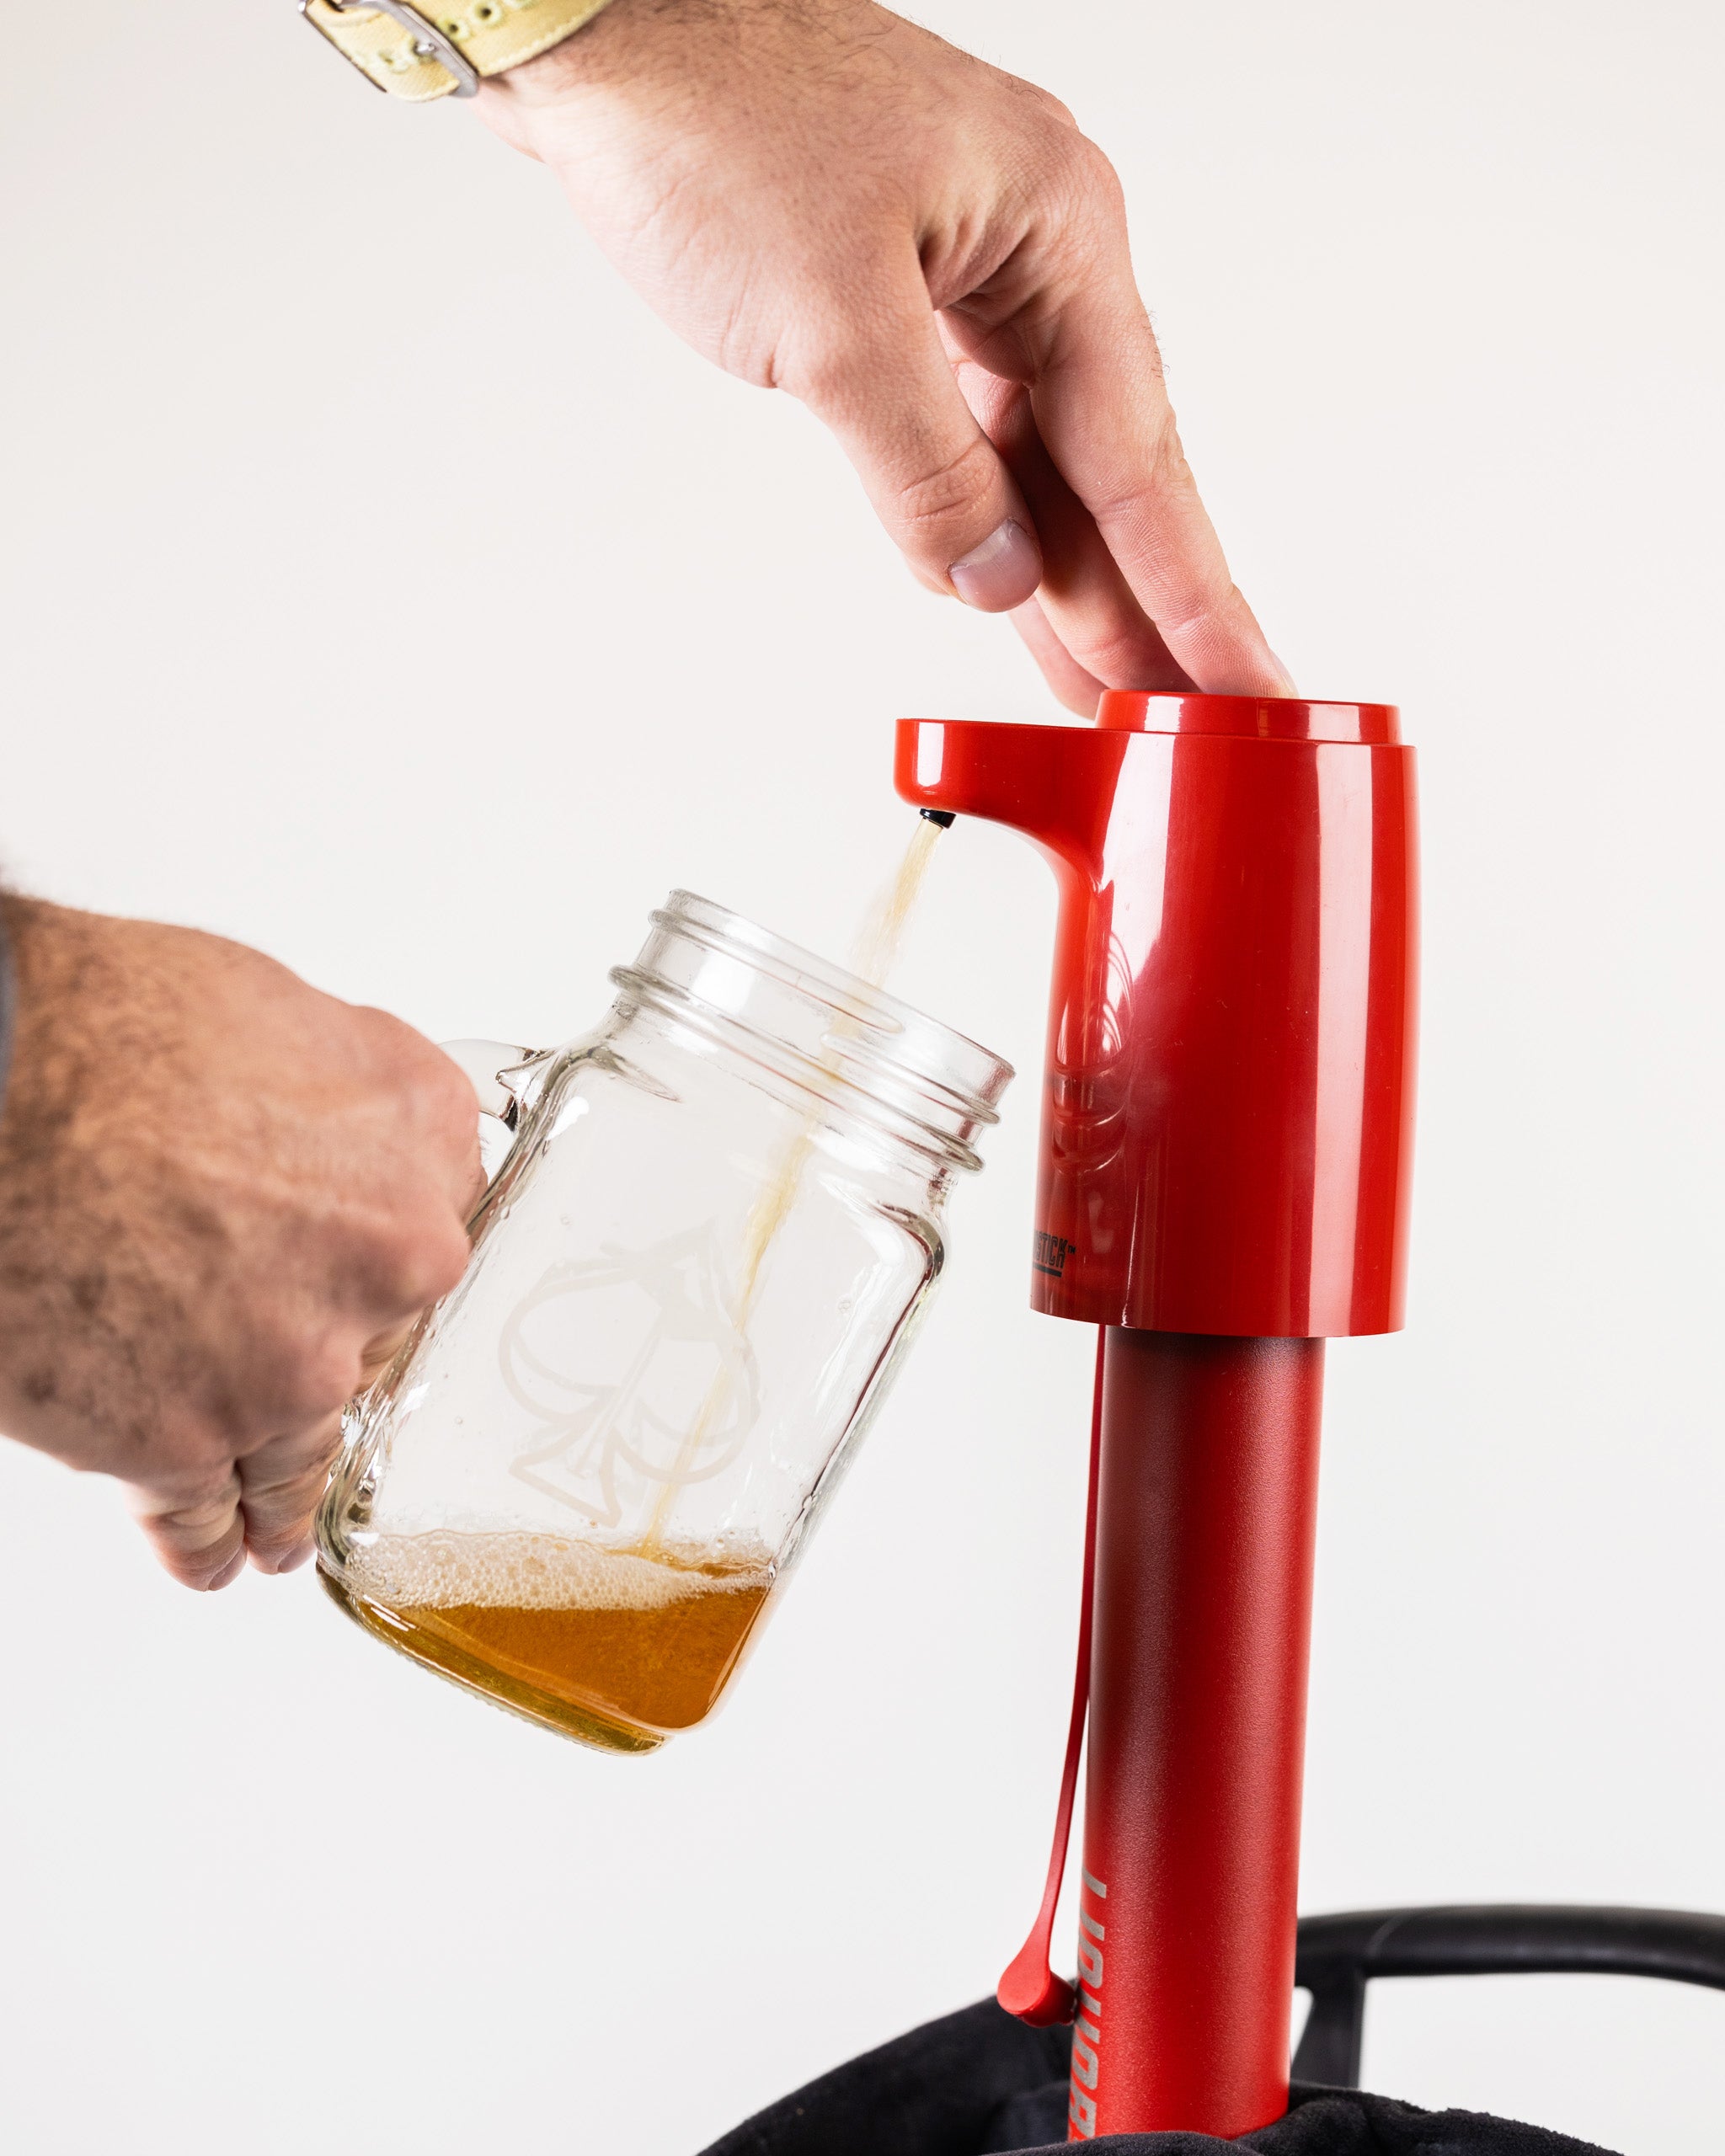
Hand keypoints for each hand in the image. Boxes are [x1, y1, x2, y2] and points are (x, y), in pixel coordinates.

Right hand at [0, 899, 482, 1589]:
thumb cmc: (105, 1028)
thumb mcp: (282, 1013)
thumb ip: (350, 1101)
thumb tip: (350, 1138)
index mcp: (421, 1143)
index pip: (438, 1233)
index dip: (380, 1267)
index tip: (367, 1298)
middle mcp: (389, 1260)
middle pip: (378, 1345)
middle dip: (329, 1359)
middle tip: (281, 1368)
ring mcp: (295, 1362)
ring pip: (306, 1453)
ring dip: (286, 1495)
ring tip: (274, 1530)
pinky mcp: (188, 1439)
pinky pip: (209, 1514)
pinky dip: (206, 1542)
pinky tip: (214, 1556)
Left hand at [476, 0, 1289, 712]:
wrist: (604, 38)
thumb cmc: (711, 120)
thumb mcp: (831, 322)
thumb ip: (923, 470)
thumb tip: (993, 578)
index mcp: (1056, 229)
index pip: (1137, 450)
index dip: (1186, 584)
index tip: (1235, 678)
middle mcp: (1034, 247)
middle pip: (1109, 461)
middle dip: (1145, 598)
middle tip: (1189, 718)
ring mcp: (972, 269)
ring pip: (1042, 455)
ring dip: (1069, 572)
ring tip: (1112, 688)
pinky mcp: (908, 293)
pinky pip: (976, 430)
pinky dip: (990, 515)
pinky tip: (1011, 588)